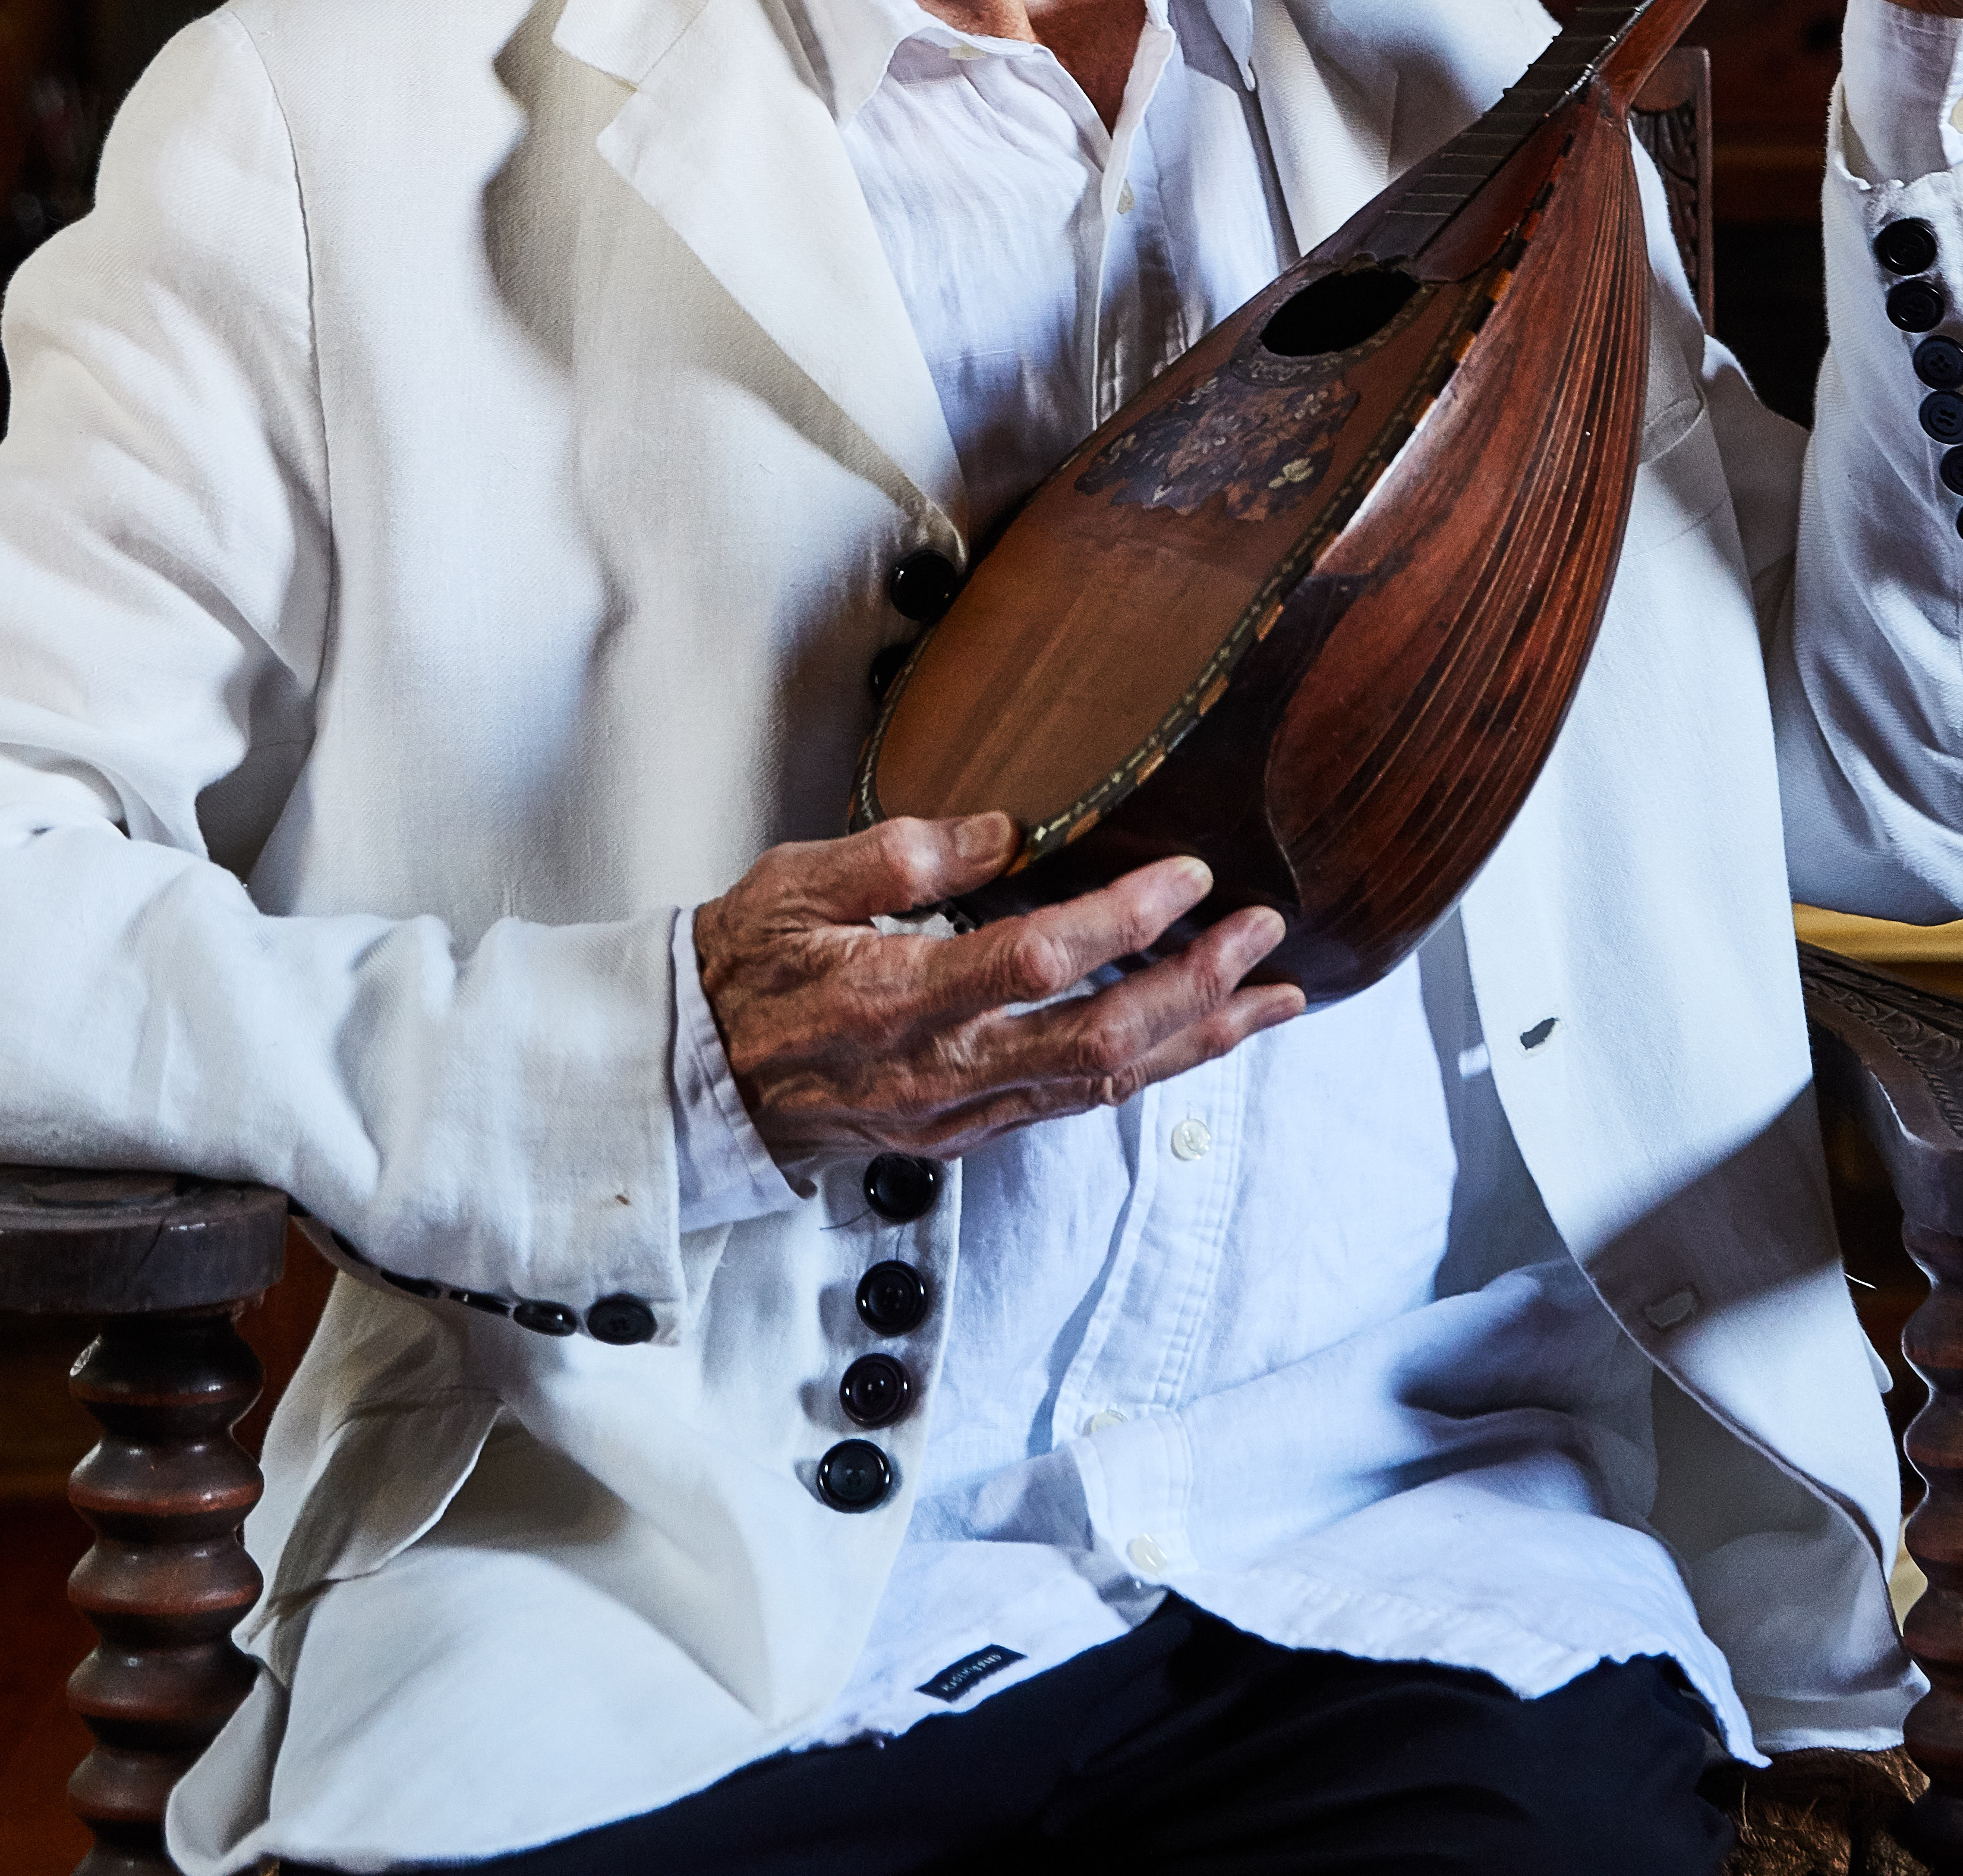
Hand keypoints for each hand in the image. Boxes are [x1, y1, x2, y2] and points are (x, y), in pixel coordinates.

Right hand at [692, 813, 1305, 1167]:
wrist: (690, 1080)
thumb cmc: (743, 965)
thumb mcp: (798, 883)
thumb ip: (901, 855)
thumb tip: (1004, 830)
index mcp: (895, 1000)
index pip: (1036, 961)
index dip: (1123, 919)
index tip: (1188, 873)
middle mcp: (939, 1074)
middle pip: (1099, 1046)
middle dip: (1196, 990)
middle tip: (1263, 934)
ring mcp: (957, 1115)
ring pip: (1103, 1088)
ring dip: (1195, 1040)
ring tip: (1272, 996)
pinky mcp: (965, 1132)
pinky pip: (1075, 1103)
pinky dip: (1148, 1068)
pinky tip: (1193, 1034)